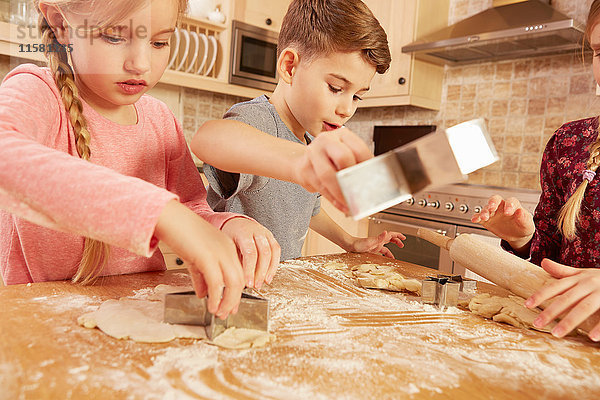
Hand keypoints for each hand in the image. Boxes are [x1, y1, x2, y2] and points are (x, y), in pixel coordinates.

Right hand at [154, 200, 244, 318]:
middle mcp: (227, 249)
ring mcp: (220, 253)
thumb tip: (203, 294)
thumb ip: (200, 275)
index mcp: (227, 247)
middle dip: (234, 300)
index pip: (238, 273)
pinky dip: (216, 297)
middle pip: (240, 280)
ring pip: (233, 283)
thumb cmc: (179, 233)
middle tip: (226, 313)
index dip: (236, 292)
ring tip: (219, 313)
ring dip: (228, 301)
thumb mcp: (194, 257)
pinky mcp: (208, 257)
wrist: (169, 218)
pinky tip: (211, 306)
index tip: (230, 305)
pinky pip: (217, 283)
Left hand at [220, 217, 280, 288]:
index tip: (248, 283)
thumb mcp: (226, 245)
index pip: (250, 253)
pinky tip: (269, 275)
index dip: (250, 270)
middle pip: (264, 253)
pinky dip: (274, 265)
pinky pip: (277, 250)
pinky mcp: (271, 237)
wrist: (235, 222)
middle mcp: (256, 231)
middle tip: (256, 285)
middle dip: (260, 272)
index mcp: (243, 232)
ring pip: (273, 252)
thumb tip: (235, 279)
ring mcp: (265, 233)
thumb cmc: (229, 235)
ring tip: (264, 282)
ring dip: (269, 270)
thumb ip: (233, 259)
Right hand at [294, 127, 371, 212]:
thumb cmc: (330, 159)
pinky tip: (342, 205)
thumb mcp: (346, 154)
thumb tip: (373, 183)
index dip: (368, 168)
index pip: (359, 150)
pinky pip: (321, 187)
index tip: (373, 182)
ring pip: (328, 175)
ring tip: (352, 204)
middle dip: (353, 178)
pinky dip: (334, 200)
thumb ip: (358, 165)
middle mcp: (326, 141)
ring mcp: (313, 153)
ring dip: (342, 194)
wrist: (304, 161)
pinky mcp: (305, 169)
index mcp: (342, 135)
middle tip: (360, 193)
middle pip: (342, 158)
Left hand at [347, 231, 405, 258]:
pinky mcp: (371, 250)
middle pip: (390, 239)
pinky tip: (384, 258)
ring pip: (386, 246)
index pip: (391, 235)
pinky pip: (380, 251)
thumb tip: (386, 232)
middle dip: (397, 241)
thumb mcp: (369, 242)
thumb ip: (378, 238)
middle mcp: (378, 241)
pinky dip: (384, 254)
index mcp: (379, 239)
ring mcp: (375, 245)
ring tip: (394, 256)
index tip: (404, 238)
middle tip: (402, 245)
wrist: (349, 245)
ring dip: (391, 250)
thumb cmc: (357, 244)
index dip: (398, 235)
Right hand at [470, 195, 534, 251]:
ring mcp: (493, 213)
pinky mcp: (486, 220)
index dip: (509, 205)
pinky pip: (479, 216)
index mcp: (513, 205)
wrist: (516, 236)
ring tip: (484, 218)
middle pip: (495, 199)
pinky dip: (476, 217)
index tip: (508, 213)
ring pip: (486, 208)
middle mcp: (501, 207)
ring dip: (484, 212)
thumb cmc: (523, 227)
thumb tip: (520, 211)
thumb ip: (524, 218)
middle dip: (492, 202)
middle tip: (491, 207)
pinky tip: (475, 219)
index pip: (510, 201)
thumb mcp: (527, 224)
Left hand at [525, 259, 599, 340]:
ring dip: (570, 321)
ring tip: (556, 334)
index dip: (541, 295)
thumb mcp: (584, 273)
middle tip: (537, 324)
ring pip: (584, 307)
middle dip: (551, 311)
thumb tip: (543, 262)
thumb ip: (563, 271)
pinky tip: (591, 337)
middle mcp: (589, 284)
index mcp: (579, 278)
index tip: (527, 305)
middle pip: (567, 299)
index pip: (556, 286)